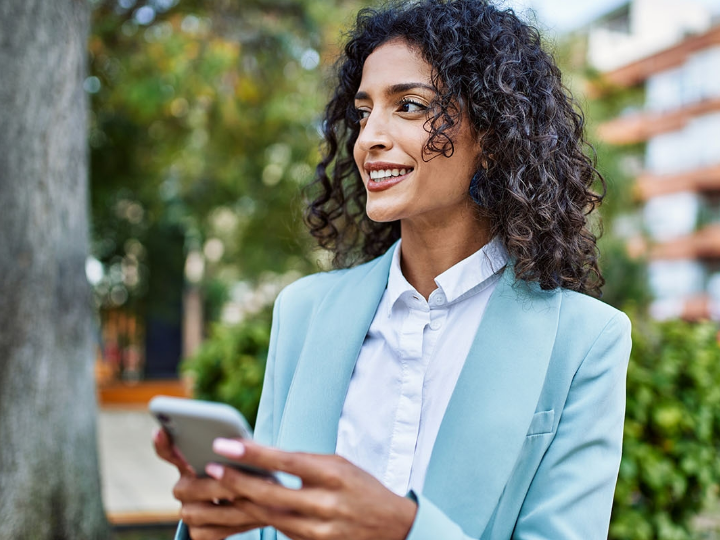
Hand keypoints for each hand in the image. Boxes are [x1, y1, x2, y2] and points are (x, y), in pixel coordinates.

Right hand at [152, 428, 269, 539]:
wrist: (256, 504)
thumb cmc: (250, 472)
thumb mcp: (245, 457)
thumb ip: (236, 449)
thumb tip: (234, 445)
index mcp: (191, 463)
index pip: (169, 452)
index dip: (163, 444)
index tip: (160, 432)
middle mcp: (184, 488)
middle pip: (188, 488)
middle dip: (217, 486)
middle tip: (240, 483)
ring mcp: (188, 512)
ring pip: (198, 513)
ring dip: (229, 507)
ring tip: (254, 499)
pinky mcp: (197, 533)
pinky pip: (210, 533)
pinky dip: (233, 526)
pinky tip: (255, 517)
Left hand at [206, 438, 417, 539]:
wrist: (391, 526)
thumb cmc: (361, 487)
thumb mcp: (338, 465)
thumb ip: (304, 463)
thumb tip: (264, 456)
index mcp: (333, 475)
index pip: (286, 462)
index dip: (254, 453)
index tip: (226, 444)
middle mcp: (325, 503)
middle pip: (270, 494)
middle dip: (236, 480)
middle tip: (212, 468)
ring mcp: (318, 529)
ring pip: (269, 516)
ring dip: (241, 501)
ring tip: (219, 486)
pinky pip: (280, 530)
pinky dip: (260, 516)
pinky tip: (244, 505)